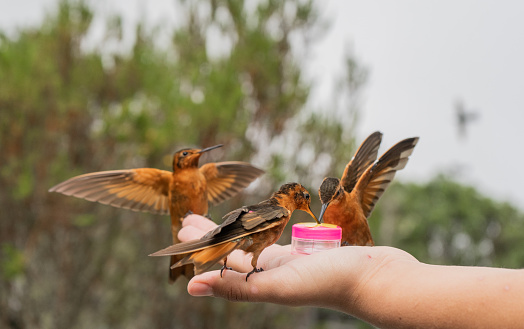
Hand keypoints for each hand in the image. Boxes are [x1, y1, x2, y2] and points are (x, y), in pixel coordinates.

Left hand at [179, 215, 416, 311]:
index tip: (183, 229)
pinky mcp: (311, 250)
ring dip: (235, 229)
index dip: (201, 247)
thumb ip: (237, 287)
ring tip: (219, 217)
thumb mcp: (279, 285)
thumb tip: (191, 285)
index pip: (221, 262)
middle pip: (234, 251)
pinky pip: (281, 236)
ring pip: (256, 242)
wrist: (377, 276)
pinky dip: (265, 226)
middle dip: (212, 235)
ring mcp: (293, 261)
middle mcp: (274, 273)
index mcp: (263, 283)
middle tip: (189, 218)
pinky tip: (261, 219)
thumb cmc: (331, 282)